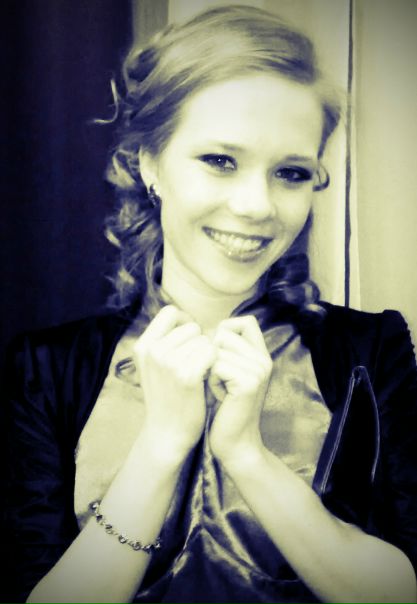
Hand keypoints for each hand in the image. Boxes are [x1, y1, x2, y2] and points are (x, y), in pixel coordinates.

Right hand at [134, 305, 215, 458]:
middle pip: (191, 326)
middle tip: (197, 365)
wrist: (167, 434)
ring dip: (208, 355)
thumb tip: (187, 317)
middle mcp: (153, 350)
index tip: (190, 343)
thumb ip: (165, 341)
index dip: (185, 323)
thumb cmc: (167, 397)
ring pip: (204, 340)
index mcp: (143, 345)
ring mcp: (168, 362)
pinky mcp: (187, 375)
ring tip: (201, 375)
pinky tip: (208, 380)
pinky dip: (215, 364)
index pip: (170, 312)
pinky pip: (211, 353)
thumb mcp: (154, 366)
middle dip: (199, 342)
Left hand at [208, 315, 271, 465]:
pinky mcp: (249, 382)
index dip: (224, 330)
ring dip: (209, 370)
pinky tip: (220, 397)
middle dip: (211, 355)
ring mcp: (259, 370)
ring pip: (217, 350)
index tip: (216, 354)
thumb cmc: (222, 407)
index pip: (244, 321)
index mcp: (261, 355)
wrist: (234, 443)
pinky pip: (216, 365)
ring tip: (220, 390)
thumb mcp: (225, 372)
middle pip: (224, 333)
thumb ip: (223, 349)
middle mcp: (264, 359)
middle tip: (219, 380)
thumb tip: (205, 329)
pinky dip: (211, 381)